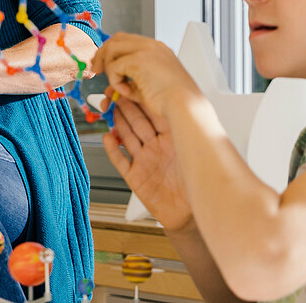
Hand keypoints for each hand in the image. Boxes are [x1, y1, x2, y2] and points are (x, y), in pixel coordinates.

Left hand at [89, 32, 200, 119]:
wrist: (185, 106)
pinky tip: (129, 93)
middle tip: (96, 70)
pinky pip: (115, 66)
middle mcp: (152, 45)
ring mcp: (146, 49)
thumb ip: (131, 80)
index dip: (111, 51)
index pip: (127, 40)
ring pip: (112, 48)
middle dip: (103, 53)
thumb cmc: (172, 101)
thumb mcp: (148, 86)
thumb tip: (112, 86)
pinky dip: (116, 82)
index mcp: (157, 49)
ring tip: (117, 86)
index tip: (103, 65)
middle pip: (117, 38)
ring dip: (109, 68)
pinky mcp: (139, 59)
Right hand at [102, 95, 192, 230]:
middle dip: (125, 107)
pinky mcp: (136, 178)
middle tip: (114, 93)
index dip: (143, 101)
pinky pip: (121, 160)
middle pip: (137, 123)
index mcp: (172, 139)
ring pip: (127, 137)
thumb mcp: (193, 152)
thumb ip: (184, 131)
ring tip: (108, 108)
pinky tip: (107, 137)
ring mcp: (145, 162)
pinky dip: (113, 149)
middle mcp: (157, 148)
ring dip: (118, 123)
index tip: (134, 87)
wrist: (192, 217)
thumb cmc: (198, 186)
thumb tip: (184, 104)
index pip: (154, 115)